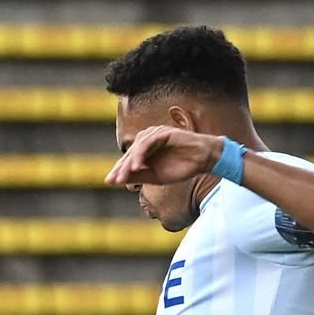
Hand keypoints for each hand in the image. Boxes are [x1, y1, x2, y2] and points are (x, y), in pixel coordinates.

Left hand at [105, 125, 224, 190]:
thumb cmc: (182, 167)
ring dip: (129, 164)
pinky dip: (140, 155)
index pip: (128, 159)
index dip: (119, 170)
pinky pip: (147, 144)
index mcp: (145, 150)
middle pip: (129, 154)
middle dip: (121, 168)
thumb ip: (139, 176)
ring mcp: (155, 135)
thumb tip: (120, 180)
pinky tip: (137, 167)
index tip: (109, 181)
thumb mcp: (157, 176)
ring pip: (136, 149)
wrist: (203, 160)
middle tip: (112, 180)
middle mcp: (147, 140)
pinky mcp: (162, 133)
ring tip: (123, 177)